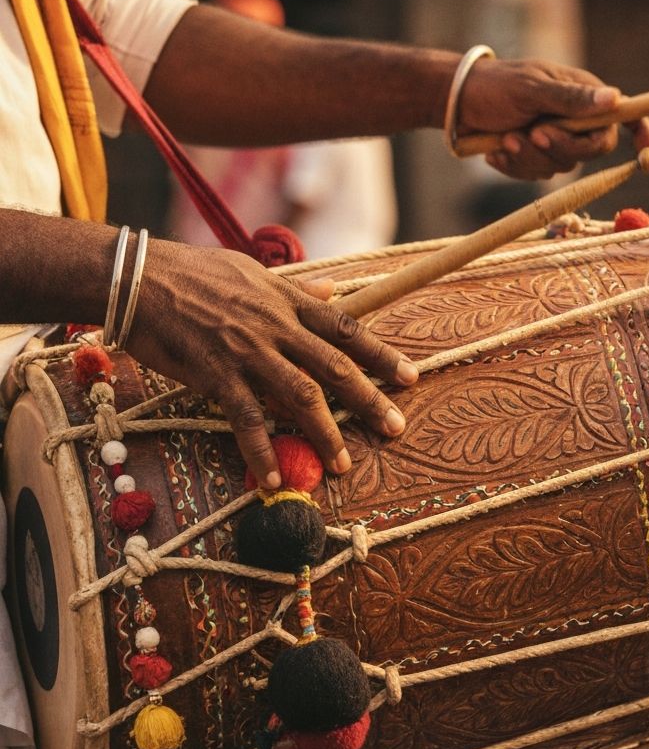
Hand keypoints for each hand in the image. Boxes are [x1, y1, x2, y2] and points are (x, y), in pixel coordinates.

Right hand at [126, 239, 417, 487]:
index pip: (346, 329)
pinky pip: (245, 419)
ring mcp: (247, 352)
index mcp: (288, 301)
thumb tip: (332, 291)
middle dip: (369, 399)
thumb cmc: (195, 271)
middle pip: (334, 366)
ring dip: (325, 432)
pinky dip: (260, 450)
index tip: (410, 376)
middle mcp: (276, 327)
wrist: (139, 278)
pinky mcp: (215, 375)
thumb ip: (297, 289)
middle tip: (395, 427)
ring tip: (343, 463)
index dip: (381, 354)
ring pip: (299, 396)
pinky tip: (272, 477)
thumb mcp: (254, 272)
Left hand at [458, 58, 648, 179]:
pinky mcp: (535, 158)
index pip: (626, 117)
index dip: (644, 137)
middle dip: (562, 147)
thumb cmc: (495, 86)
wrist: (456, 103)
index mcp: (584, 96)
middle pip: (592, 151)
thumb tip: (616, 100)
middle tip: (534, 132)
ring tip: (507, 137)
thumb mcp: (532, 88)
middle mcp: (576, 120)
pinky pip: (536, 176)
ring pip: (561, 168)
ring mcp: (556, 141)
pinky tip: (497, 149)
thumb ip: (572, 99)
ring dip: (531, 157)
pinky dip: (515, 166)